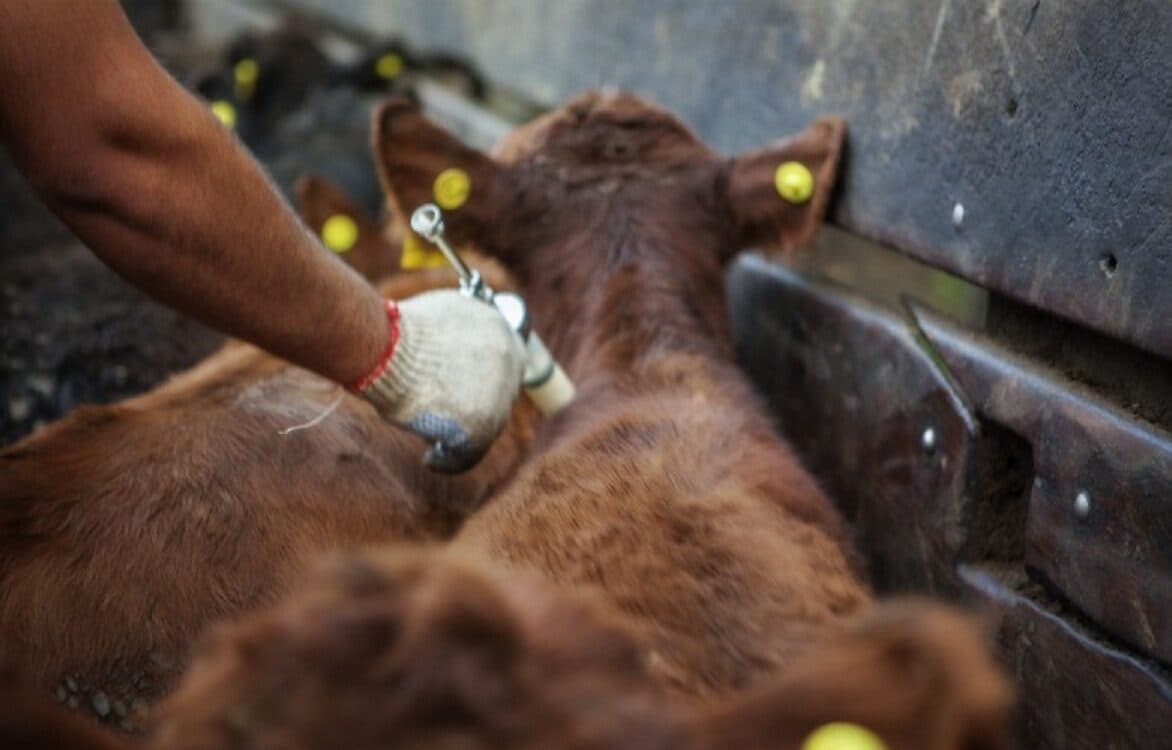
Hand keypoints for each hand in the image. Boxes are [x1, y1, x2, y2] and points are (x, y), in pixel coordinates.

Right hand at [357, 290, 524, 472]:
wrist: (386, 347)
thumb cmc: (396, 333)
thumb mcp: (437, 318)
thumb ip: (456, 335)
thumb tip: (450, 353)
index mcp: (498, 326)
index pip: (508, 359)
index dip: (489, 378)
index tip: (469, 391)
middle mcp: (507, 357)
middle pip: (503, 393)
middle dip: (479, 405)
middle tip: (453, 418)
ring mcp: (499, 392)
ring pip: (488, 423)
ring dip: (464, 434)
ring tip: (435, 445)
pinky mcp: (482, 424)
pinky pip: (470, 452)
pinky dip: (449, 460)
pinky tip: (430, 460)